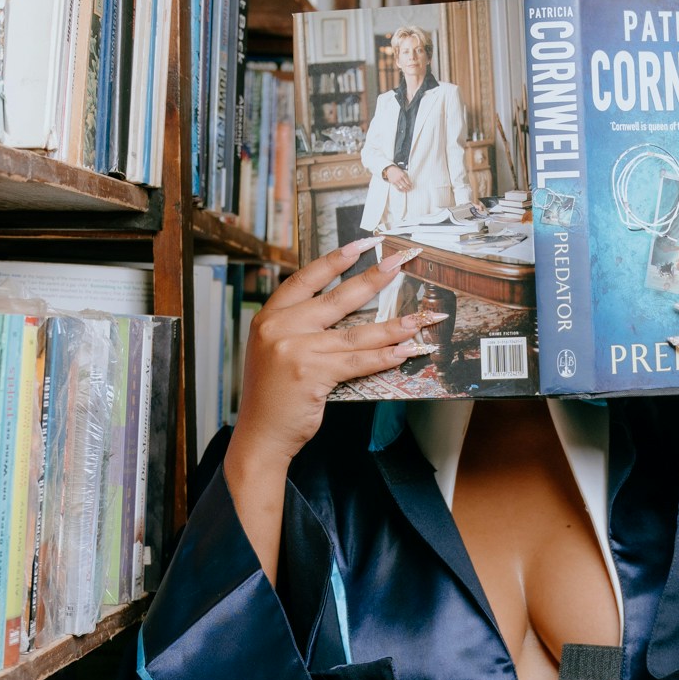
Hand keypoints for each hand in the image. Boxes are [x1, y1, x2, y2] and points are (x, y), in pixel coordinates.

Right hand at [234, 239, 425, 460]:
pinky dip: (384, 357)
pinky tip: (404, 351)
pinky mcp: (312, 375)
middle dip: (374, 279)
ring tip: (418, 318)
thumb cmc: (272, 397)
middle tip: (399, 262)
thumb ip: (299, 328)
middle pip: (337, 298)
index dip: (335, 260)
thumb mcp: (274, 351)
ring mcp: (295, 350)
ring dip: (391, 326)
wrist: (260, 435)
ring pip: (354, 334)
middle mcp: (280, 328)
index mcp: (269, 317)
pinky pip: (357, 362)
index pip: (306, 279)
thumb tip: (343, 313)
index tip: (361, 244)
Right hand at [383, 163, 411, 191]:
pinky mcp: (393, 183)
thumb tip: (409, 182)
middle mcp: (399, 178)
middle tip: (410, 188)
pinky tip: (403, 191)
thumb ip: (406, 176)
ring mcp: (396, 181)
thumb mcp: (403, 172)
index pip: (408, 182)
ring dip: (405, 190)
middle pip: (405, 185)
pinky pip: (397, 188)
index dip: (410, 185)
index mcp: (403, 175)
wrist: (390, 169)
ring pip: (402, 188)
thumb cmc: (396, 170)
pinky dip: (401, 190)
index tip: (411, 185)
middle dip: (408, 188)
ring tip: (407, 190)